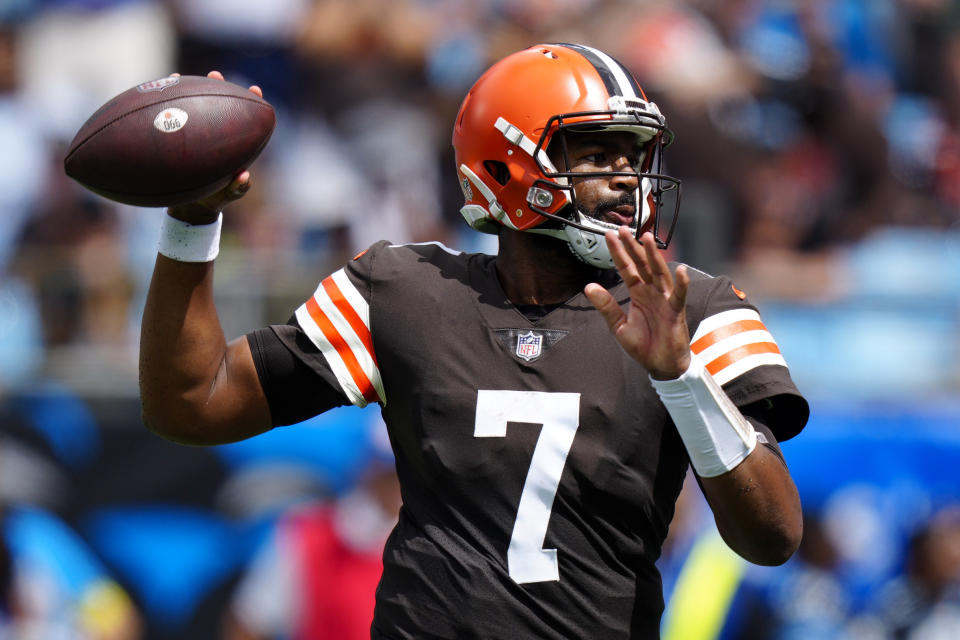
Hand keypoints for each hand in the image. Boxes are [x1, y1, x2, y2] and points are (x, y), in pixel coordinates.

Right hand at [166, 71, 262, 224]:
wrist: (191, 208)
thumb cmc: (214, 200)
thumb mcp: (226, 195)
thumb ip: (237, 188)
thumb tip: (244, 176)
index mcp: (232, 145)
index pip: (244, 119)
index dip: (250, 103)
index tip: (255, 88)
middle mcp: (214, 135)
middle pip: (218, 106)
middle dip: (217, 88)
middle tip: (215, 75)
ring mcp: (193, 136)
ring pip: (191, 109)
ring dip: (186, 92)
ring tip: (178, 77)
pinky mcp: (176, 140)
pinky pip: (168, 122)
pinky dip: (162, 110)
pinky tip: (152, 97)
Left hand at [584, 227, 690, 378]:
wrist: (660, 365)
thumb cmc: (643, 345)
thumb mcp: (618, 326)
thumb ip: (606, 306)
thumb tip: (589, 287)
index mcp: (638, 293)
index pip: (626, 268)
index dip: (618, 253)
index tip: (610, 236)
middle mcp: (651, 292)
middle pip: (641, 265)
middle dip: (632, 247)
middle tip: (623, 229)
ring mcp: (664, 299)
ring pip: (659, 273)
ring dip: (653, 256)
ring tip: (646, 239)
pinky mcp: (675, 312)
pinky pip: (679, 295)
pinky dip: (681, 283)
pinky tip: (680, 270)